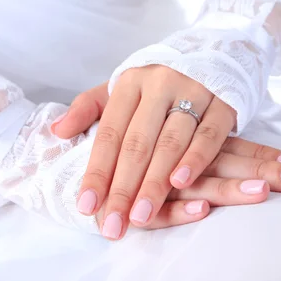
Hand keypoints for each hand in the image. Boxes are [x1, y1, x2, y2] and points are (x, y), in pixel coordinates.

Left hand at [52, 78, 280, 239]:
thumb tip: (56, 131)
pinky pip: (208, 135)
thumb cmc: (156, 85)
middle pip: (137, 144)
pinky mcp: (223, 103)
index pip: (109, 134)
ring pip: (170, 143)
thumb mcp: (119, 89)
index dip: (96, 172)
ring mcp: (193, 91)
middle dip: (123, 188)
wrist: (211, 56)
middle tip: (113, 225)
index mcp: (129, 83)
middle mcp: (159, 85)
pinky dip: (194, 160)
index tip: (86, 206)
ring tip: (140, 216)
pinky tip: (180, 184)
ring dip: (154, 183)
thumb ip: (88, 109)